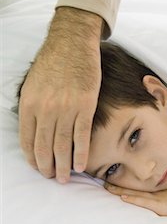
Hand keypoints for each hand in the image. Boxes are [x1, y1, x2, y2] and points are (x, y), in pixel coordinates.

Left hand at [18, 7, 102, 182]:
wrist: (71, 45)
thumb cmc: (52, 63)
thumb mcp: (31, 85)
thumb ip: (31, 108)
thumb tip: (33, 129)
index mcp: (28, 105)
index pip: (27, 140)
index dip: (32, 158)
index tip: (38, 168)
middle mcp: (44, 110)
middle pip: (44, 147)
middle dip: (47, 167)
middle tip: (52, 178)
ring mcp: (65, 109)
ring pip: (62, 145)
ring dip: (63, 166)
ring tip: (64, 178)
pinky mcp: (84, 106)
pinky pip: (81, 136)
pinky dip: (80, 153)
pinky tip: (80, 165)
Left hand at [105, 183, 166, 220]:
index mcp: (162, 189)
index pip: (142, 185)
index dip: (128, 182)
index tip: (116, 178)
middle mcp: (158, 192)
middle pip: (135, 186)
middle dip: (119, 183)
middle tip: (104, 179)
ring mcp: (160, 198)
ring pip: (136, 193)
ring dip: (121, 190)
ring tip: (107, 187)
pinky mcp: (162, 206)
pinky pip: (144, 202)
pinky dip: (133, 199)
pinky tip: (122, 197)